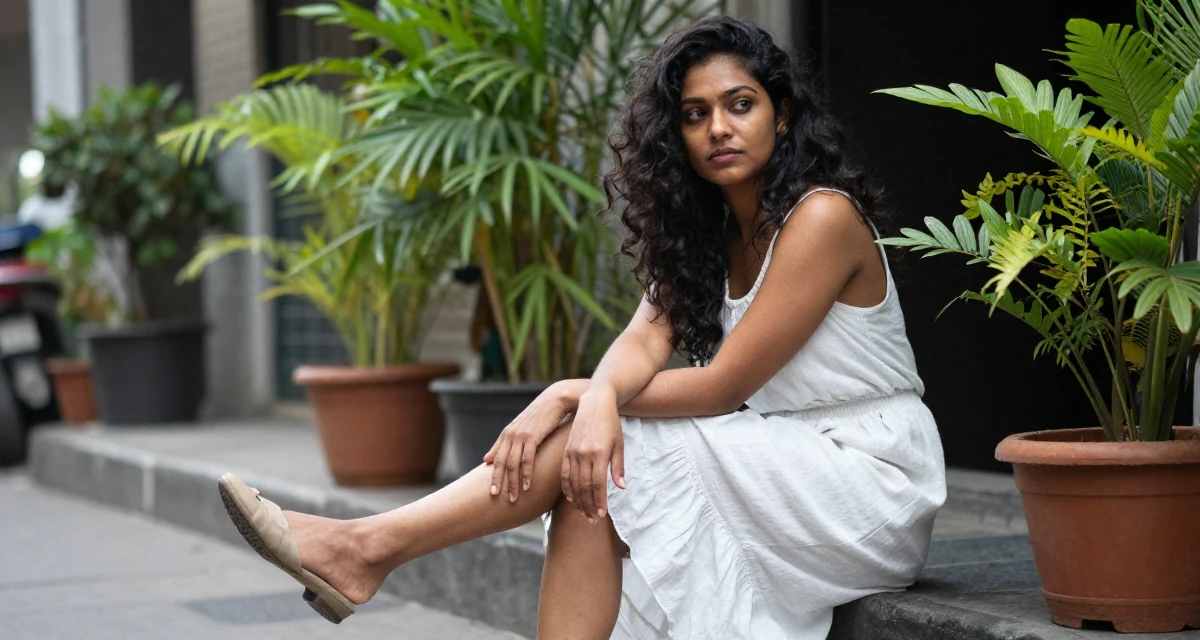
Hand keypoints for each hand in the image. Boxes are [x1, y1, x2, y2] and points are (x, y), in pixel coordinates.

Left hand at [484, 380, 585, 502]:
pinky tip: (528, 486)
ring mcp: (521, 435)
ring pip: (513, 464)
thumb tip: (487, 459)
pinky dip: (527, 474)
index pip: (496, 459)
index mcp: (507, 434)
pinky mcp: (533, 436)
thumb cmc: (541, 415)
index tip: (491, 492)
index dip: (493, 476)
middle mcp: (511, 435)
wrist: (556, 399)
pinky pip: (527, 459)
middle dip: (499, 482)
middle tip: (497, 498)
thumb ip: (505, 442)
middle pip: (501, 463)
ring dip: (513, 483)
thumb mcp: (521, 428)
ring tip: (514, 498)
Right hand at [562, 387, 624, 523]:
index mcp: (599, 453)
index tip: (601, 515)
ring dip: (578, 500)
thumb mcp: (619, 444)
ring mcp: (573, 452)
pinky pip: (564, 473)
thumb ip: (618, 467)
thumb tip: (620, 488)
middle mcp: (584, 454)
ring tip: (583, 513)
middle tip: (592, 520)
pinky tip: (571, 498)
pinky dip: (567, 487)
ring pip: (573, 483)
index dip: (599, 501)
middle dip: (588, 505)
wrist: (595, 403)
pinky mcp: (566, 450)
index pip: (598, 484)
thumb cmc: (611, 424)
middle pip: (584, 487)